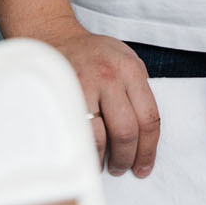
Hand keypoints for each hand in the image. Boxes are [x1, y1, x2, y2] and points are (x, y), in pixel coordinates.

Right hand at [44, 27, 161, 177]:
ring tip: (104, 165)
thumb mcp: (126, 60)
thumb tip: (146, 135)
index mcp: (130, 70)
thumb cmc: (93, 54)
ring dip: (104, 160)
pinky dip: (83, 151)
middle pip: (127, 131)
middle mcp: (109, 77)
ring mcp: (83, 86)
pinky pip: (76, 132)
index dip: (149, 149)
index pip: (149, 117)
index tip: (145, 166)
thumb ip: (138, 91)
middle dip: (127, 158)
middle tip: (124, 168)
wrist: (55, 36)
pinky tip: (86, 155)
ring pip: (100, 137)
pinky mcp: (62, 95)